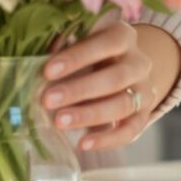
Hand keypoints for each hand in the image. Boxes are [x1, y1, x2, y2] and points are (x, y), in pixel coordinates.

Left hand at [40, 17, 173, 152]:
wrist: (123, 72)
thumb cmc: (90, 55)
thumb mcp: (80, 44)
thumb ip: (63, 48)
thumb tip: (36, 62)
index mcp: (123, 36)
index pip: (106, 43)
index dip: (77, 57)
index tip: (47, 71)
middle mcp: (139, 63)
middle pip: (115, 77)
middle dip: (79, 90)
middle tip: (47, 100)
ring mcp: (144, 90)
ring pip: (122, 105)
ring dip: (89, 115)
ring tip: (59, 122)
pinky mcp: (143, 116)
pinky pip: (130, 131)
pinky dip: (107, 139)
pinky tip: (83, 143)